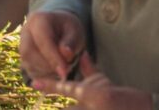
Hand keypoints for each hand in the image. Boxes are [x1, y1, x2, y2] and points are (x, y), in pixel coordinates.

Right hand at [20, 10, 85, 80]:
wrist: (59, 28)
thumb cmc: (67, 29)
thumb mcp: (75, 31)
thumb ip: (71, 42)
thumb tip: (66, 54)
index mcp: (38, 19)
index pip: (42, 40)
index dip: (53, 57)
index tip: (65, 71)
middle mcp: (25, 31)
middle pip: (28, 52)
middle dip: (47, 66)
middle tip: (65, 72)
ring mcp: (21, 44)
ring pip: (28, 63)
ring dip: (46, 72)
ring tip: (62, 69)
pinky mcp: (23, 57)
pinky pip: (30, 70)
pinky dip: (44, 76)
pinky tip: (55, 72)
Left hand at [33, 54, 152, 109]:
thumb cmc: (124, 97)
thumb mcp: (104, 82)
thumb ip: (89, 70)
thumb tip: (79, 54)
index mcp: (92, 94)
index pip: (65, 88)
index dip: (49, 86)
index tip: (35, 83)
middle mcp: (92, 107)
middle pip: (65, 109)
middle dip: (55, 108)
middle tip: (40, 104)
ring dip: (68, 108)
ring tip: (51, 107)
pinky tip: (74, 108)